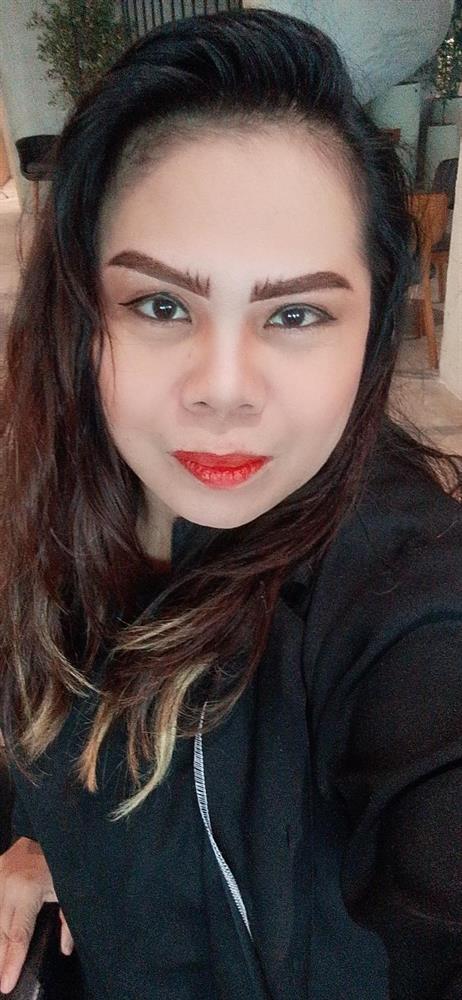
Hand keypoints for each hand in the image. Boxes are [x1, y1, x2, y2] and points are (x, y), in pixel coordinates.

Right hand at [0, 837, 73, 993]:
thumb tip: (65, 950)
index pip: (17, 936)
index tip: (6, 984)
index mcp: (27, 890)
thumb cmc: (63, 860)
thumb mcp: (72, 889)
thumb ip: (69, 922)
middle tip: (1, 983)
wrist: (49, 829)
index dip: (11, 963)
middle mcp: (6, 885)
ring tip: (0, 963)